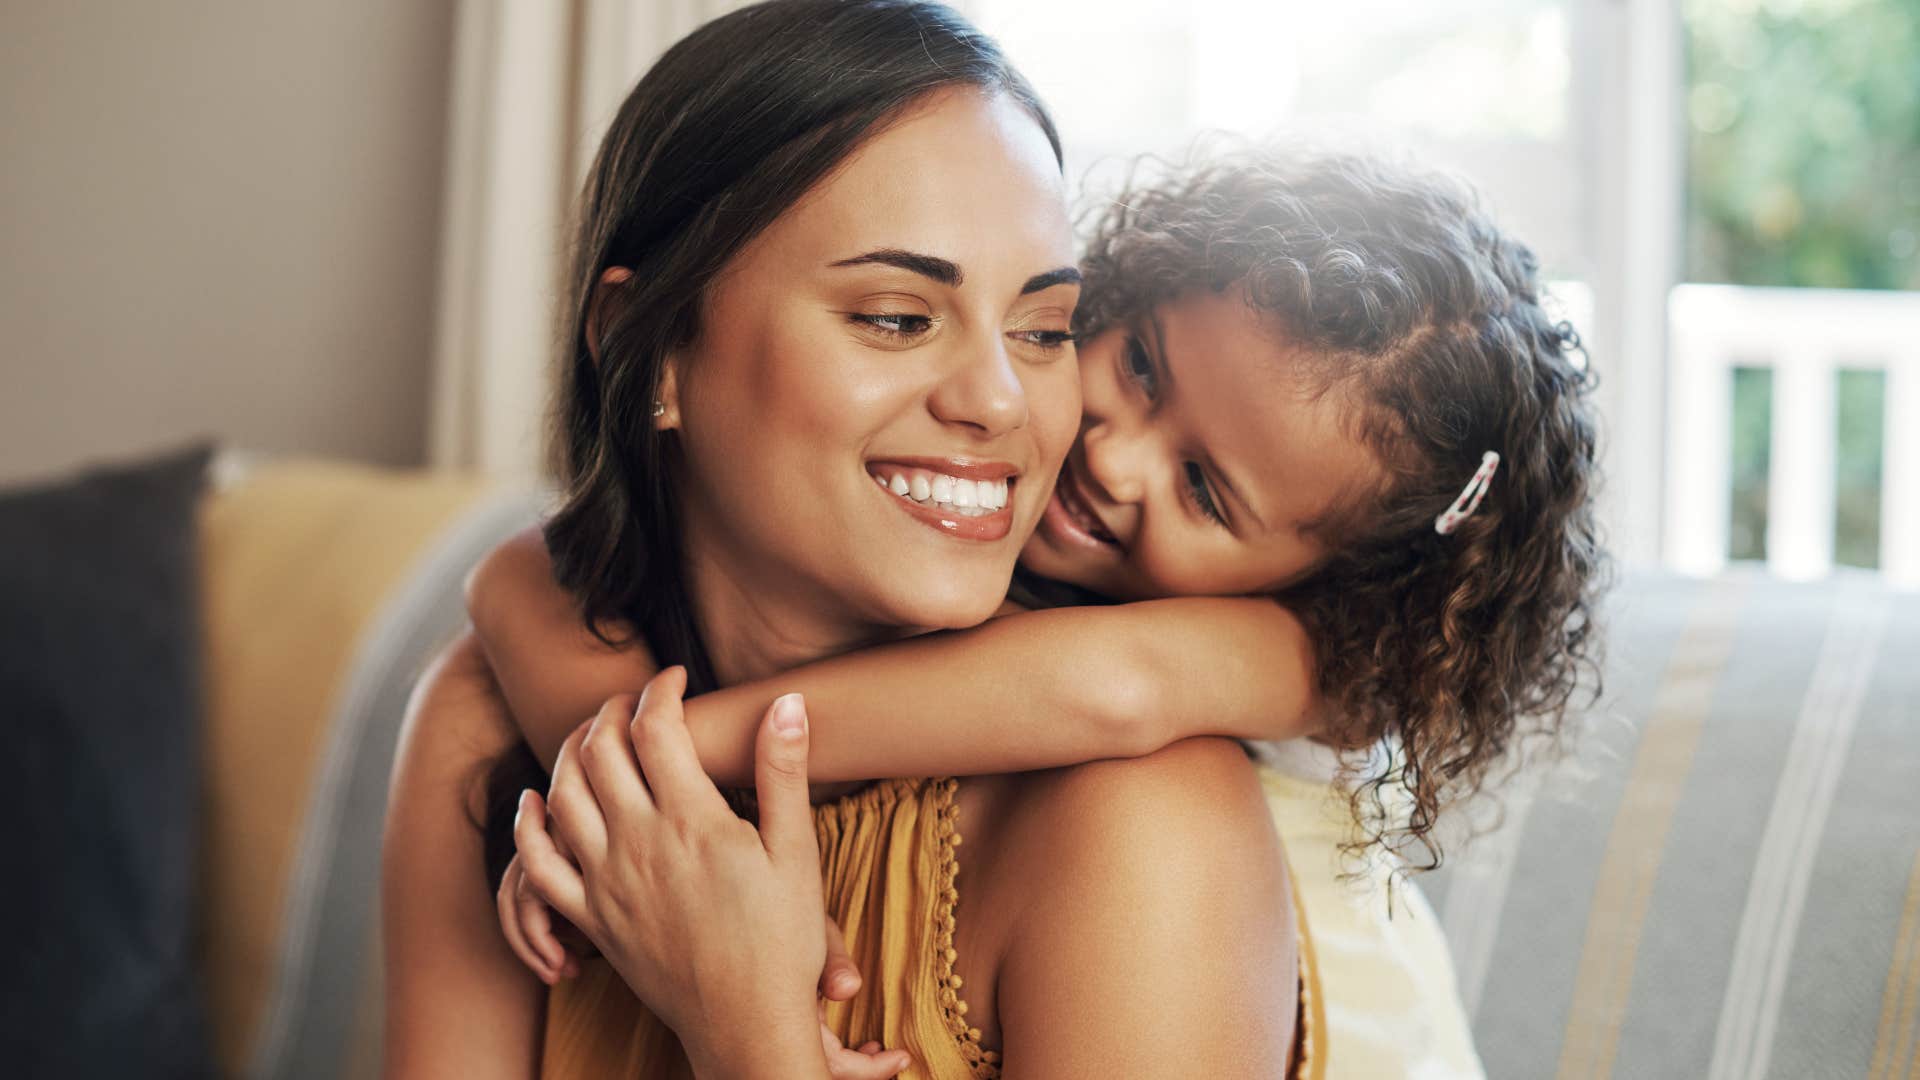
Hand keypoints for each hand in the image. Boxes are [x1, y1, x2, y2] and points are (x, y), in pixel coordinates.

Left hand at [515, 670, 901, 1077]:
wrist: (747, 1025)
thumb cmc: (782, 941)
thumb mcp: (797, 852)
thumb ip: (785, 772)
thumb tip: (787, 701)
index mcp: (692, 821)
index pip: (655, 727)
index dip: (661, 689)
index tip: (675, 676)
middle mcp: (639, 845)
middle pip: (599, 750)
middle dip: (611, 709)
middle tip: (633, 697)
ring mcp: (607, 883)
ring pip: (562, 796)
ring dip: (570, 753)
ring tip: (593, 734)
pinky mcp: (593, 920)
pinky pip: (537, 866)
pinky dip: (528, 827)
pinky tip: (534, 802)